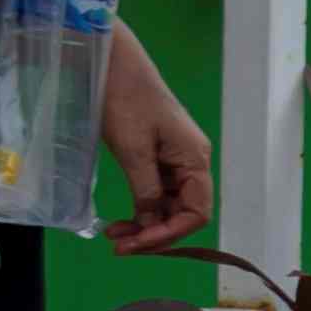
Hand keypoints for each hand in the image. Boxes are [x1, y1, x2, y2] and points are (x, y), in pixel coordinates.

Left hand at [98, 29, 214, 252]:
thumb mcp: (133, 150)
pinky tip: (123, 217)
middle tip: (120, 246)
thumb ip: (146, 190)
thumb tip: (152, 225)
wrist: (114, 64)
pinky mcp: (159, 156)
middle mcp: (192, 162)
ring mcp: (176, 159)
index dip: (171, 234)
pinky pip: (157, 193)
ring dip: (146, 224)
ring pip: (169, 205)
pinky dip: (142, 209)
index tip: (138, 244)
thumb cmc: (126, 101)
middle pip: (184, 212)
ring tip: (115, 235)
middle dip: (155, 233)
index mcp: (195, 160)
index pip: (197, 212)